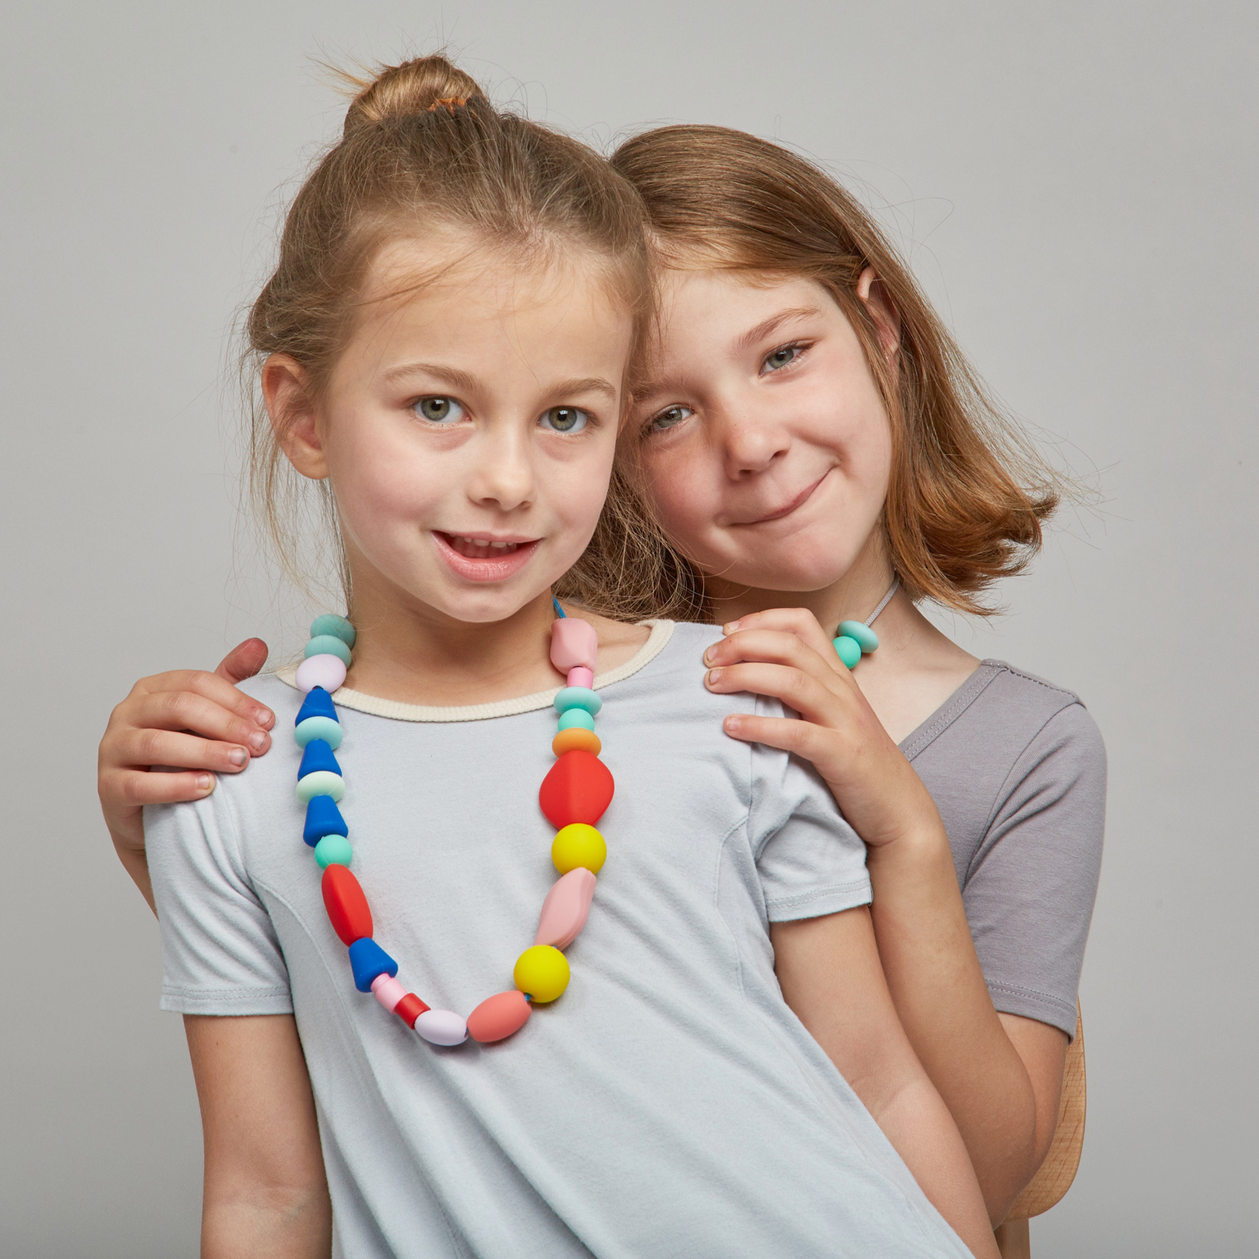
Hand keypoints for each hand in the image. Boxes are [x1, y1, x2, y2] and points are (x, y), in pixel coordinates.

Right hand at [98, 639, 271, 866]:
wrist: (154, 814)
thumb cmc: (181, 758)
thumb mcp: (207, 717)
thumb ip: (230, 682)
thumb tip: (258, 645)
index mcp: (152, 690)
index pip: (196, 683)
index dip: (236, 700)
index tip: (268, 721)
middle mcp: (127, 713)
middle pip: (178, 707)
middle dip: (225, 725)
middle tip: (260, 745)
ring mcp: (113, 748)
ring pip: (157, 744)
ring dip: (204, 752)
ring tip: (239, 762)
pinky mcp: (109, 786)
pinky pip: (140, 784)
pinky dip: (175, 786)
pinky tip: (207, 788)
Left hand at [702, 609, 939, 849]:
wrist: (899, 808)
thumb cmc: (855, 761)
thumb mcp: (832, 715)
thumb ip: (801, 691)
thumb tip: (749, 674)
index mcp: (838, 675)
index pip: (803, 624)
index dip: (762, 619)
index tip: (727, 632)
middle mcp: (842, 690)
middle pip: (790, 646)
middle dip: (743, 644)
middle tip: (708, 659)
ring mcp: (844, 720)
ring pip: (793, 680)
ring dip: (745, 676)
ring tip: (712, 684)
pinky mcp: (841, 754)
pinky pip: (797, 733)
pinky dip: (760, 726)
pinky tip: (731, 727)